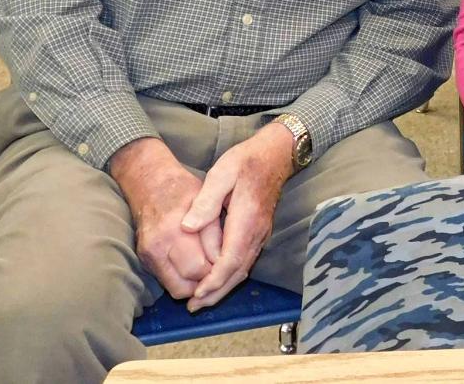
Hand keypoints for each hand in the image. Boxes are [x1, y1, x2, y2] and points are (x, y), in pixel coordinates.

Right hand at [110, 137, 219, 299]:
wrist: (148, 181)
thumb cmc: (182, 189)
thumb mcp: (206, 202)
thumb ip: (214, 232)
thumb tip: (221, 261)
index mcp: (174, 230)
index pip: (201, 268)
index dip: (219, 269)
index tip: (229, 262)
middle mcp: (158, 247)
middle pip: (190, 283)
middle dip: (208, 279)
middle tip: (221, 266)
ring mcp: (148, 256)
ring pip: (178, 289)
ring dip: (195, 283)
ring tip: (208, 267)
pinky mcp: (144, 260)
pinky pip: (168, 282)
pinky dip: (183, 279)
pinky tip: (194, 264)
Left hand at [179, 123, 295, 310]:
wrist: (275, 155)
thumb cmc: (246, 161)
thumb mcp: (222, 172)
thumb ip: (206, 201)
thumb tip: (188, 227)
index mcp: (247, 218)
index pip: (231, 259)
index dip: (214, 280)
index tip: (196, 294)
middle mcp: (257, 232)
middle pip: (238, 272)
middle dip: (216, 292)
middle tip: (194, 308)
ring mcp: (261, 234)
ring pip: (244, 269)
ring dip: (223, 288)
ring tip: (202, 301)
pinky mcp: (260, 233)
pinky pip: (246, 261)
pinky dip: (231, 276)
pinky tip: (217, 280)